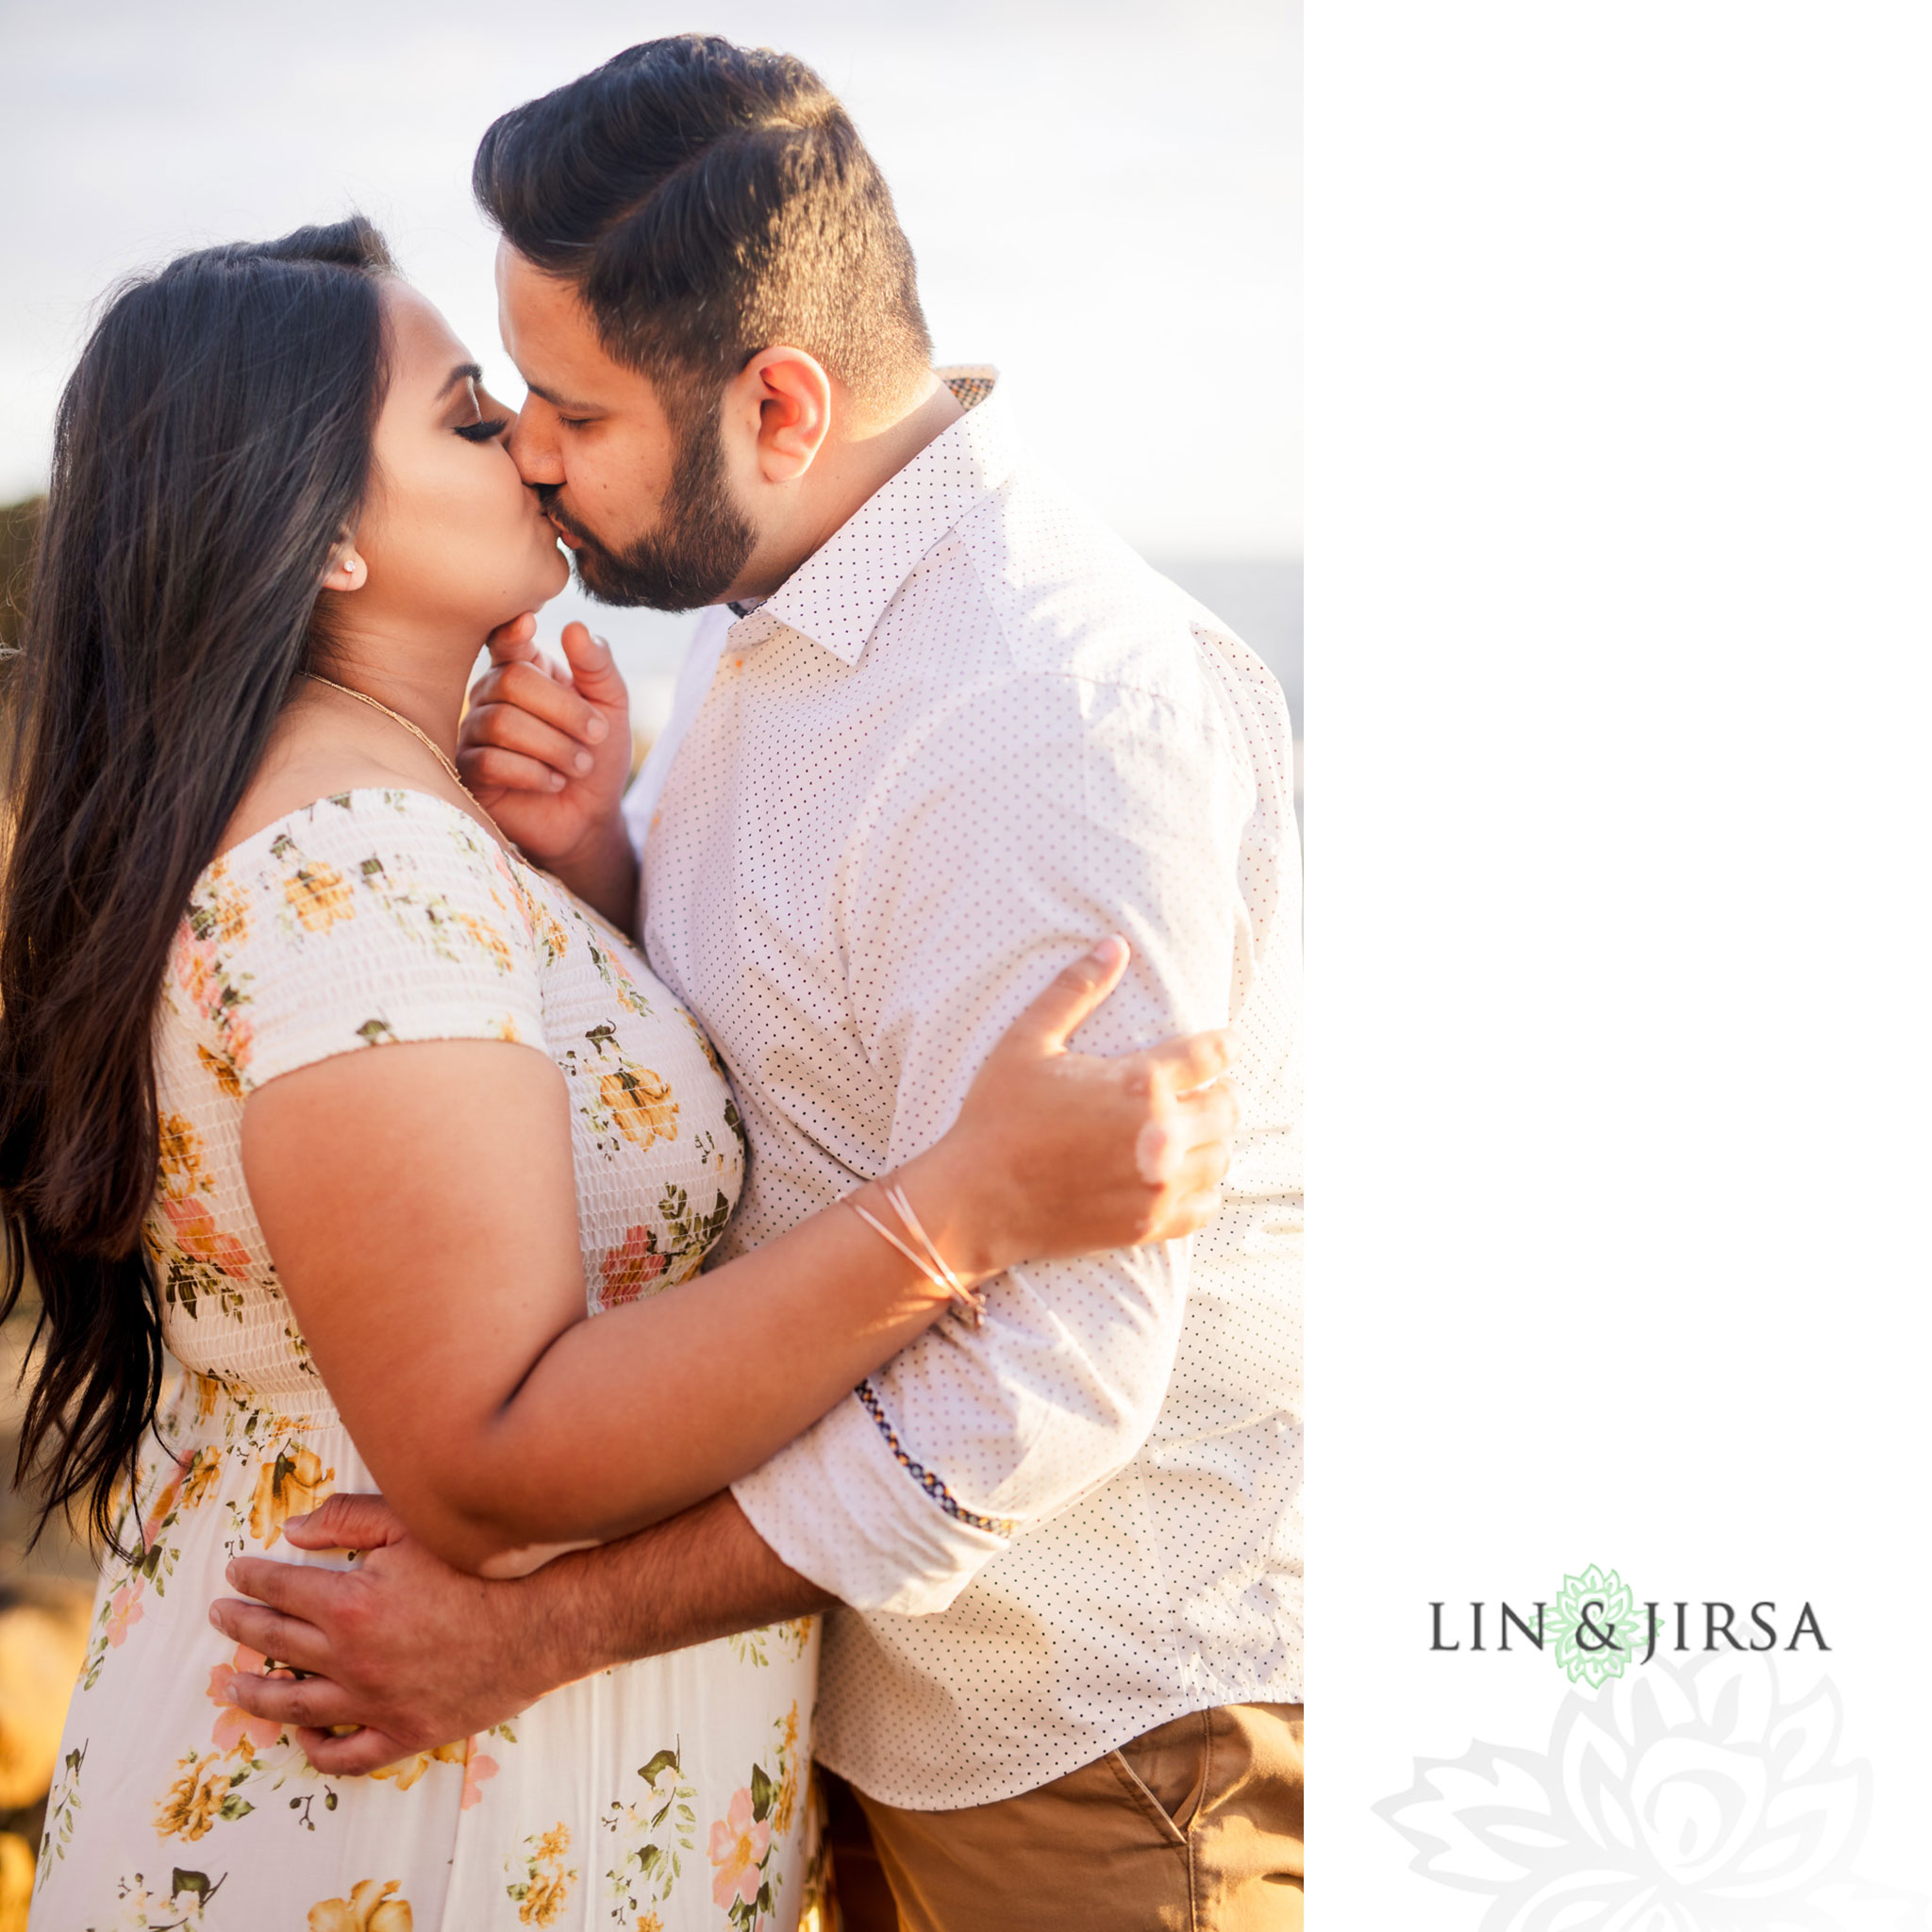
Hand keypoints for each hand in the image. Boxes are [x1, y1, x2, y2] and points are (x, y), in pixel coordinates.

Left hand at [208, 1492, 560, 1775]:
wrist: (542, 1622)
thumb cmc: (480, 1567)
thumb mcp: (414, 1524)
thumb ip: (349, 1519)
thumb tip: (293, 1530)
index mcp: (349, 1605)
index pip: (279, 1589)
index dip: (251, 1578)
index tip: (235, 1573)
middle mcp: (350, 1660)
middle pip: (276, 1643)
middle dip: (242, 1625)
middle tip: (222, 1615)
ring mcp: (374, 1704)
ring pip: (295, 1706)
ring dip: (256, 1693)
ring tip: (232, 1685)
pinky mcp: (403, 1734)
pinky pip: (345, 1755)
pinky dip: (316, 1749)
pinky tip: (302, 1735)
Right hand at [457, 614, 636, 912]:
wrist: (591, 817)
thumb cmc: (598, 755)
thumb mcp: (612, 706)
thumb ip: (597, 666)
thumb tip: (576, 627)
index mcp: (521, 669)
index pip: (507, 641)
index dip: (514, 634)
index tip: (530, 626)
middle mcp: (489, 695)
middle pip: (512, 680)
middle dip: (564, 710)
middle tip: (597, 735)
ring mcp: (474, 732)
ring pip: (502, 722)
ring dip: (554, 746)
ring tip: (579, 765)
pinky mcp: (469, 772)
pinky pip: (491, 762)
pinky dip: (533, 773)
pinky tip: (553, 782)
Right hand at [918, 937, 1238, 1274]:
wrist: (975, 1200)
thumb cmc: (996, 1116)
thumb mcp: (1027, 1041)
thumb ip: (1075, 990)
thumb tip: (1115, 944)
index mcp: (1138, 1083)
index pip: (1211, 1057)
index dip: (1224, 1046)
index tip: (1226, 1045)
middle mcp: (1160, 1135)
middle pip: (1227, 1109)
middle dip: (1221, 1093)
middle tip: (1206, 1090)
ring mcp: (1158, 1185)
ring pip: (1222, 1157)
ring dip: (1214, 1140)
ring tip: (1193, 1131)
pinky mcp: (1148, 1224)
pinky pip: (1206, 1205)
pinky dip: (1204, 1189)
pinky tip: (1183, 1177)